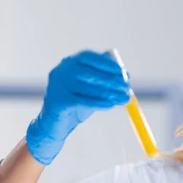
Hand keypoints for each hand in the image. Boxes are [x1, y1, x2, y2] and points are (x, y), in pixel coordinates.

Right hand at [26, 50, 130, 164]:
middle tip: (128, 88)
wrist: (55, 125)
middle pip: (91, 73)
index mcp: (69, 62)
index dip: (108, 64)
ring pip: (89, 88)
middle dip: (112, 81)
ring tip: (124, 99)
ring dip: (110, 94)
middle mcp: (61, 71)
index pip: (89, 57)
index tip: (124, 72)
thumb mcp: (90, 87)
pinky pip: (84, 101)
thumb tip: (125, 74)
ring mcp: (58, 85)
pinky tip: (110, 105)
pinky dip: (99, 103)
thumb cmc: (76, 103)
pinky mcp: (58, 101)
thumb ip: (104, 78)